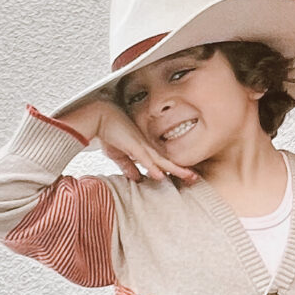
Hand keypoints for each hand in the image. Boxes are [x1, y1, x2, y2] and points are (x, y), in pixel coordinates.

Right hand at [57, 92, 198, 184]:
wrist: (99, 116)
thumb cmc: (109, 131)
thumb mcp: (119, 154)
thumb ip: (128, 166)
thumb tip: (136, 178)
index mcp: (145, 147)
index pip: (163, 161)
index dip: (175, 169)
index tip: (187, 176)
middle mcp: (146, 146)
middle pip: (168, 160)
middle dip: (182, 170)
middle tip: (195, 178)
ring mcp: (141, 145)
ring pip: (162, 160)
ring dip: (176, 169)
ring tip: (190, 176)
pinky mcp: (133, 145)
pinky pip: (145, 158)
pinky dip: (153, 167)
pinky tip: (161, 175)